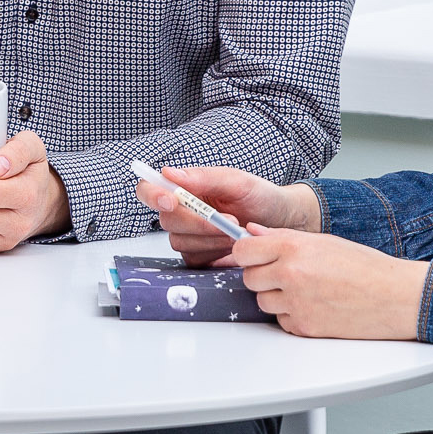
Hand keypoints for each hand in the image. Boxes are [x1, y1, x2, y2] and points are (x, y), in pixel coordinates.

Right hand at [137, 165, 320, 266]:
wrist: (283, 223)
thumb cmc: (261, 197)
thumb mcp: (237, 181)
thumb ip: (204, 177)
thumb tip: (170, 173)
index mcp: (184, 188)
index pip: (149, 189)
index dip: (153, 195)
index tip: (171, 200)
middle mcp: (181, 213)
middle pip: (166, 221)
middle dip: (199, 223)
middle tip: (230, 220)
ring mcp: (188, 237)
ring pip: (180, 242)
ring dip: (210, 239)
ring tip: (237, 232)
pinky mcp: (199, 257)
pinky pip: (194, 260)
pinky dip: (215, 254)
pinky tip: (232, 247)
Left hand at [218, 227, 426, 340]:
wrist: (397, 297)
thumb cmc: (366, 268)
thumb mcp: (324, 242)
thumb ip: (283, 237)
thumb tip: (252, 232)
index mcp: (294, 248)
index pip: (243, 250)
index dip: (247, 253)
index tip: (254, 255)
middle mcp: (291, 274)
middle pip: (249, 278)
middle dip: (262, 276)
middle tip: (285, 273)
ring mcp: (296, 303)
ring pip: (263, 302)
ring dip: (276, 297)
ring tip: (306, 290)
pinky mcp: (304, 327)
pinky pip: (282, 321)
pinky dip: (292, 315)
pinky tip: (315, 305)